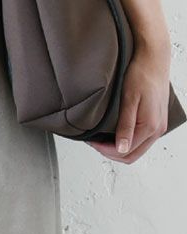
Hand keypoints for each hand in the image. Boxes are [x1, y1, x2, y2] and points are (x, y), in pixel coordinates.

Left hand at [88, 41, 170, 163]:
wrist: (154, 58)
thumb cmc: (142, 74)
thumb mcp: (129, 100)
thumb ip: (125, 126)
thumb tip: (122, 148)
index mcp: (150, 126)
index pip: (124, 152)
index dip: (105, 150)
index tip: (93, 142)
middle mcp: (157, 129)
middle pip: (131, 156)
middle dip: (111, 153)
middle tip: (96, 143)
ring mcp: (159, 126)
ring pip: (136, 150)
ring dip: (118, 149)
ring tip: (103, 139)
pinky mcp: (157, 121)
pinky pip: (141, 141)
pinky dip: (127, 142)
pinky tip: (116, 135)